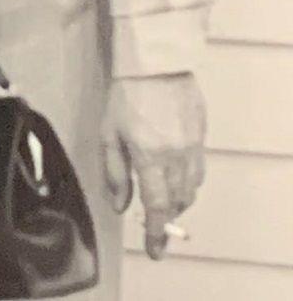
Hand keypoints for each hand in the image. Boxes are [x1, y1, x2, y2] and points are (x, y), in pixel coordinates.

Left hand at [101, 73, 206, 258]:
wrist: (155, 61)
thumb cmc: (126, 93)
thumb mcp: (109, 132)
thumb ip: (115, 172)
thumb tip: (120, 204)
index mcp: (150, 157)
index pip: (157, 207)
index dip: (156, 233)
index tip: (154, 250)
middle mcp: (176, 156)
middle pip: (177, 202)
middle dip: (166, 217)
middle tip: (155, 223)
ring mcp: (192, 146)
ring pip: (192, 188)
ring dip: (179, 200)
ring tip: (164, 199)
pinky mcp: (202, 135)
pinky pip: (199, 169)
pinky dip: (189, 181)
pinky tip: (176, 175)